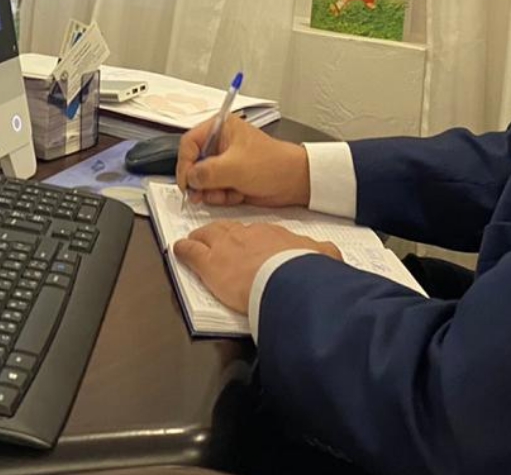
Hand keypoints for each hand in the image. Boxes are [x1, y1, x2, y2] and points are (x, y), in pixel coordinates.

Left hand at [172, 221, 340, 311]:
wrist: (288, 279)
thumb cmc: (304, 270)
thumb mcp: (323, 256)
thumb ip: (324, 253)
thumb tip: (332, 254)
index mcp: (272, 235)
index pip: (255, 233)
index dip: (247, 239)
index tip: (247, 244)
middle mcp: (246, 236)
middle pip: (228, 230)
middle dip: (220, 233)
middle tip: (214, 237)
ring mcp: (225, 247)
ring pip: (207, 236)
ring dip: (200, 238)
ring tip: (194, 240)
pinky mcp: (209, 263)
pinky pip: (191, 252)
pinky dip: (183, 250)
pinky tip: (179, 250)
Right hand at [175, 115, 309, 207]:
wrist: (294, 182)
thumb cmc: (273, 164)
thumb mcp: (235, 167)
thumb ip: (207, 172)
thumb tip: (190, 179)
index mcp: (220, 128)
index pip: (189, 143)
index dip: (185, 163)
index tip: (187, 181)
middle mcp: (220, 144)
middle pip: (193, 163)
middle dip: (198, 181)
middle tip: (201, 193)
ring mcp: (224, 163)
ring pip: (202, 180)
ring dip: (211, 191)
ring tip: (228, 192)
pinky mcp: (229, 179)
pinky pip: (214, 190)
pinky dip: (222, 196)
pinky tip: (236, 194)